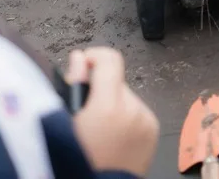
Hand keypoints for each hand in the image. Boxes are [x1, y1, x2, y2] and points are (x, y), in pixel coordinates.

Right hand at [67, 48, 159, 176]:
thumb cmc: (77, 161)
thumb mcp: (66, 122)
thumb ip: (75, 84)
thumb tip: (79, 58)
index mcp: (110, 107)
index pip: (110, 59)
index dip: (94, 56)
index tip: (82, 65)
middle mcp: (133, 111)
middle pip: (116, 82)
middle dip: (99, 90)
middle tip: (85, 115)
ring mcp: (146, 121)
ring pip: (125, 97)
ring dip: (112, 105)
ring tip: (99, 131)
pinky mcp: (152, 131)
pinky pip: (136, 112)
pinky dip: (125, 118)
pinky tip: (113, 137)